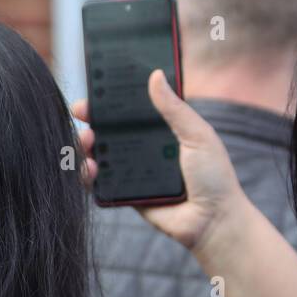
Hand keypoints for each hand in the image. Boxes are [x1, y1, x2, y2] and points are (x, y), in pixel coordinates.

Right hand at [71, 69, 248, 255]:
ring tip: (87, 142)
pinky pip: (100, 183)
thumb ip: (175, 109)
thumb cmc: (214, 176)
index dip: (110, 100)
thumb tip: (155, 75)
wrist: (212, 221)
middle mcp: (144, 148)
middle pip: (109, 130)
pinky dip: (88, 175)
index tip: (94, 90)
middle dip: (91, 120)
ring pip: (99, 154)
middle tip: (82, 114)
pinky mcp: (125, 193)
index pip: (131, 110)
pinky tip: (89, 169)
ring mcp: (132, 171)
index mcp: (162, 130)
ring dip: (85, 146)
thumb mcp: (198, 135)